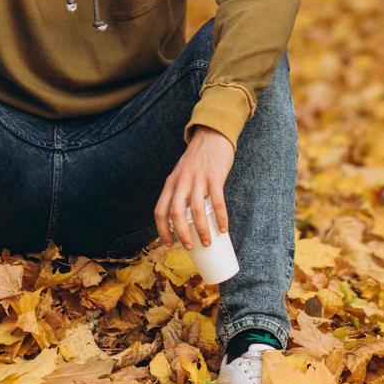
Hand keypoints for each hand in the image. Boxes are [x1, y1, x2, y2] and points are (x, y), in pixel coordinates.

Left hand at [155, 127, 233, 248]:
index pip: (160, 210)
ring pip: (196, 210)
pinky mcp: (215, 177)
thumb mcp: (181, 174)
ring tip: (207, 242)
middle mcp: (181, 181)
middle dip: (181, 234)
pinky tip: (223, 228)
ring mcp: (198, 179)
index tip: (168, 243)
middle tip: (189, 246)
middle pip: (176, 213)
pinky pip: (217, 201)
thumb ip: (179, 192)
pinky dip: (220, 217)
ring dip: (201, 230)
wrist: (211, 136)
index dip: (162, 230)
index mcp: (171, 183)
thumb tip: (183, 220)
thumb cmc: (197, 160)